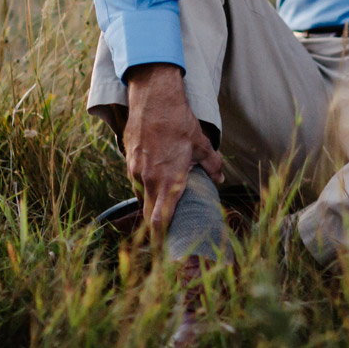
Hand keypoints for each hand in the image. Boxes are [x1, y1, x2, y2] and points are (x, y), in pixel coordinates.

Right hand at [122, 64, 222, 233]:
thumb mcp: (201, 143)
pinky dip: (146, 183)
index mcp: (168, 180)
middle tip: (165, 235)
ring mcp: (135, 169)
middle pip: (148, 214)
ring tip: (165, 198)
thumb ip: (211, 164)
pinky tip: (156, 173)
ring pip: (143, 195)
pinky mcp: (128, 159)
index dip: (160, 239)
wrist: (153, 96)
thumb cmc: (178, 120)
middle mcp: (148, 179)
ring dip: (152, 201)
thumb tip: (219, 178)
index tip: (165, 250)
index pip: (159, 220)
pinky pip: (137, 179)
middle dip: (156, 227)